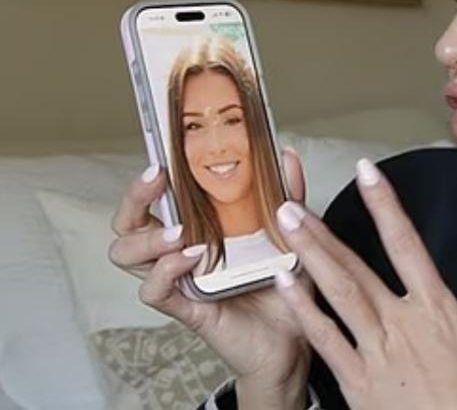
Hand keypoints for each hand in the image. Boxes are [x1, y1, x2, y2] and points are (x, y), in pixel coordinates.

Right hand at [108, 148, 311, 406]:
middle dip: (134, 198)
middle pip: (127, 222)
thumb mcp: (290, 233)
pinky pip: (154, 290)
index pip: (154, 199)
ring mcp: (177, 280)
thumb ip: (287, 195)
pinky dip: (167, 269)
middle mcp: (178, 253)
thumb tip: (288, 155)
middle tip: (158, 179)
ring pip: (126, 254)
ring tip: (180, 230)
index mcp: (196, 229)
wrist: (295, 336)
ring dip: (147, 236)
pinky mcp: (185, 308)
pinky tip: (192, 257)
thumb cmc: (284, 284)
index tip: (162, 158)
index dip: (148, 179)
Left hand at [272, 158, 456, 409]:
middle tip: (289, 202)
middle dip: (322, 233)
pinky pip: (324, 342)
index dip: (386, 207)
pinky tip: (284, 286)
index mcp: (439, 313)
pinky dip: (303, 312)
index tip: (367, 172)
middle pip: (356, 269)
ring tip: (283, 230)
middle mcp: (401, 326)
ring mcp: (375, 355)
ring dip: (307, 261)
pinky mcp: (357, 384)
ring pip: (335, 298)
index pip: (408, 246)